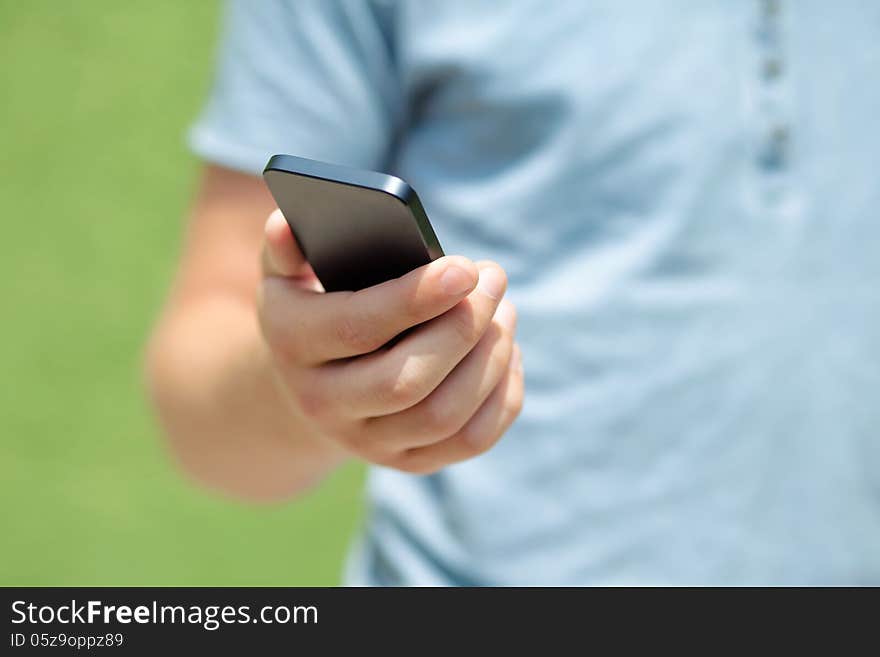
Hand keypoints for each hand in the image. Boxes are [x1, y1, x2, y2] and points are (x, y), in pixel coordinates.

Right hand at [257, 209, 523, 473]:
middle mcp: (323, 405)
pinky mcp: (407, 460)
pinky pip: (470, 440)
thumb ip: (288, 246)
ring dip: (488, 358)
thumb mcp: (288, 274)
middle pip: (405, 382)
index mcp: (293, 346)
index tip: (465, 268)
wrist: (313, 383)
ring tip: (504, 309)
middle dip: (462, 328)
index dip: (415, 298)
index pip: (357, 327)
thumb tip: (288, 225)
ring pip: (443, 416)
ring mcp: (366, 442)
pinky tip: (507, 351)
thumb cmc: (316, 308)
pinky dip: (502, 396)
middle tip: (493, 279)